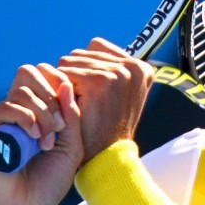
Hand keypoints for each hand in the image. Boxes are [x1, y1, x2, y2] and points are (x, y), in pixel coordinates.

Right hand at [0, 61, 83, 204]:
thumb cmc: (50, 181)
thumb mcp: (72, 146)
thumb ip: (72, 116)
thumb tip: (66, 84)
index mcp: (38, 110)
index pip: (44, 75)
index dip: (59, 84)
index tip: (70, 114)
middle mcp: (17, 110)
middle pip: (29, 72)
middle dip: (51, 95)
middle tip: (60, 126)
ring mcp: (1, 120)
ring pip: (21, 91)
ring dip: (42, 113)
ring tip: (48, 141)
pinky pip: (4, 108)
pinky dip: (25, 119)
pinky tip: (35, 139)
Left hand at [57, 37, 154, 160]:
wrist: (107, 159)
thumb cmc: (108, 129)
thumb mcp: (119, 95)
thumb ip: (112, 69)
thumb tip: (92, 44)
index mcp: (143, 68)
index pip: (97, 48)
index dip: (85, 71)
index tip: (89, 94)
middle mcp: (134, 67)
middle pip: (82, 53)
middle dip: (76, 76)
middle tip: (81, 103)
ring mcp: (118, 72)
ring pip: (70, 61)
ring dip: (67, 82)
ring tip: (76, 106)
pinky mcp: (100, 81)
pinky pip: (64, 72)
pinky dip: (61, 89)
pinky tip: (70, 107)